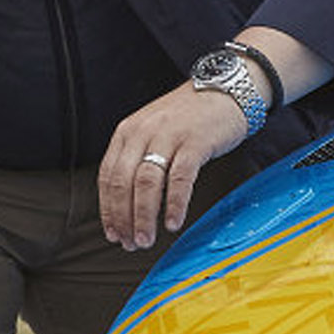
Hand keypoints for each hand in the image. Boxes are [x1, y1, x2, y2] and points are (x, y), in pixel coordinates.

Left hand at [101, 83, 252, 250]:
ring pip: (146, 183)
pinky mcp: (194, 142)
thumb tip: (128, 202)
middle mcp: (143, 132)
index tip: (114, 234)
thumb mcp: (154, 131)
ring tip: (146, 239)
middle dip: (123, 218)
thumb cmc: (191, 117)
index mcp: (128, 132)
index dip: (108, 210)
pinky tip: (173, 222)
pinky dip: (174, 203)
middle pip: (123, 183)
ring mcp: (168, 136)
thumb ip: (139, 158)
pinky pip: (179, 178)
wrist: (226, 89)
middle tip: (130, 243)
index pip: (107, 177)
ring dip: (143, 216)